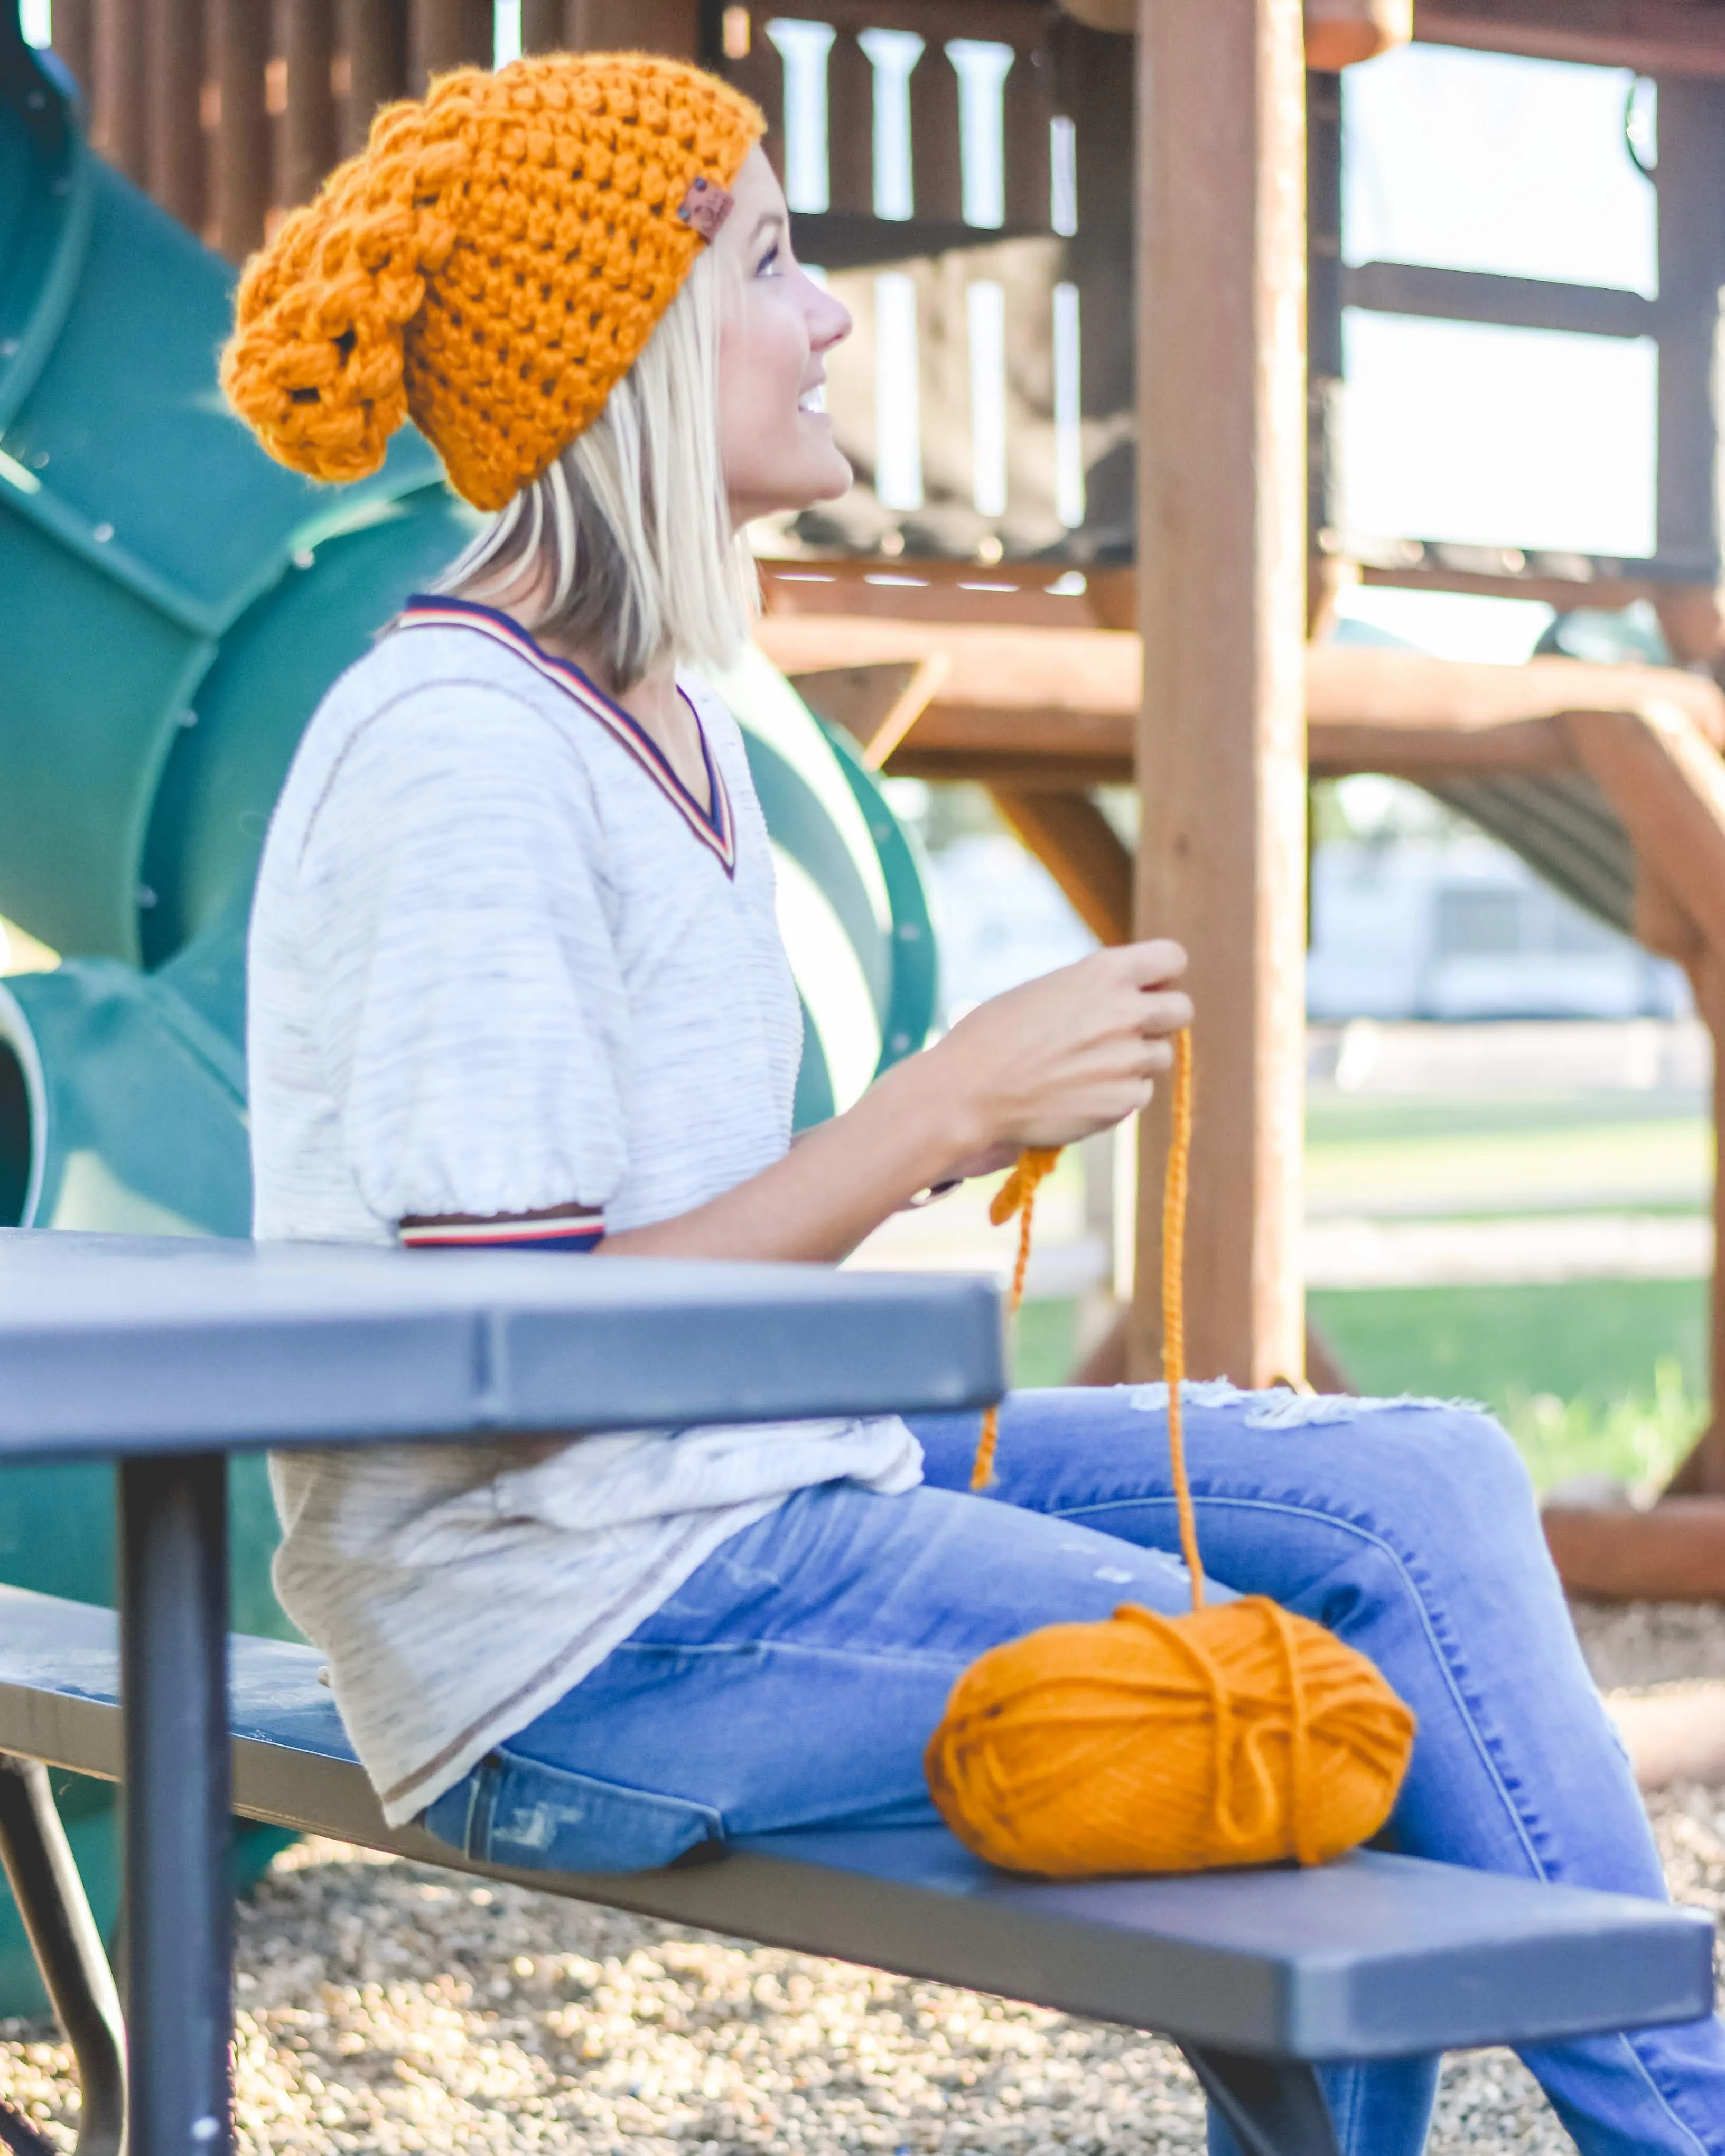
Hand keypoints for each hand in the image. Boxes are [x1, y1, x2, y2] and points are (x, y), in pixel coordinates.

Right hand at [923, 941, 1190, 1159]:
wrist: (968, 1094)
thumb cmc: (994, 1037)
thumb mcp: (1047, 990)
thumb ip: (1095, 989)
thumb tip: (1130, 996)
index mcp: (1105, 971)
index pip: (1173, 958)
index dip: (1161, 975)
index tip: (1144, 988)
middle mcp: (1126, 1011)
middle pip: (1182, 1009)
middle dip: (1160, 1020)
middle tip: (1124, 1032)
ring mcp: (1129, 1059)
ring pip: (1161, 1056)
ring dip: (1136, 1061)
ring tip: (1088, 1066)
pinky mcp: (1123, 1101)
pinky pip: (1140, 1093)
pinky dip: (1118, 1094)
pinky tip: (1079, 1093)